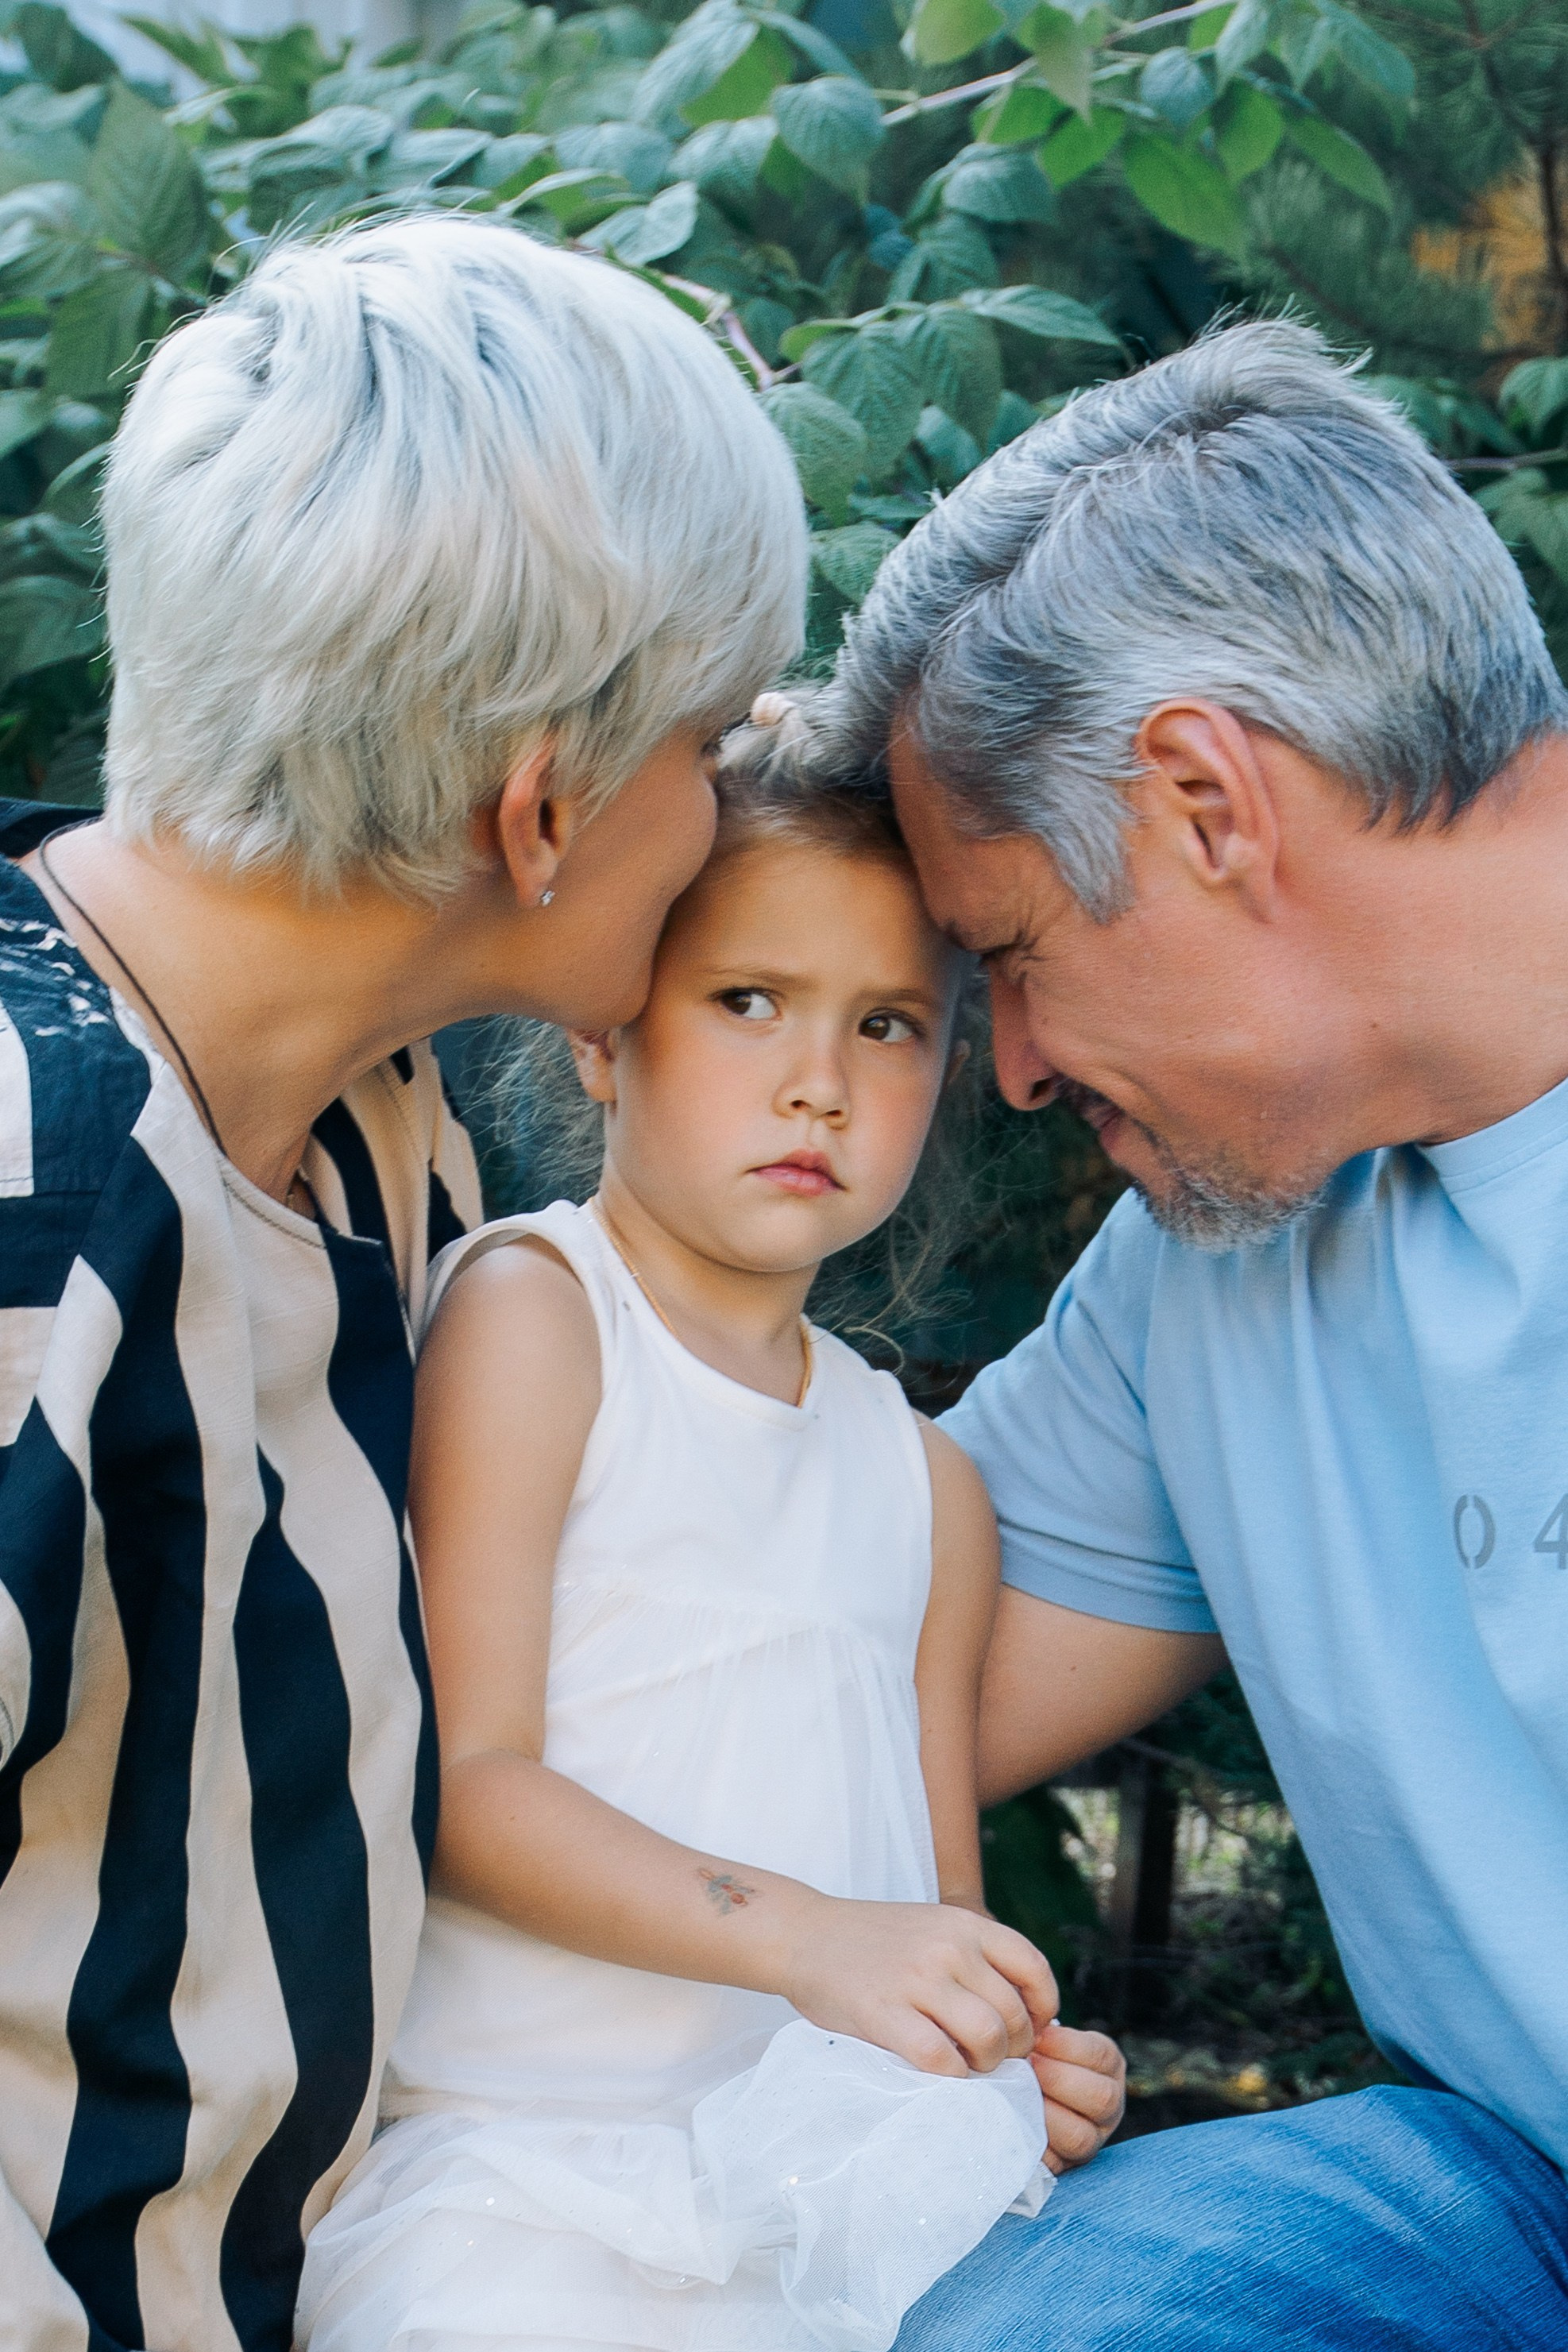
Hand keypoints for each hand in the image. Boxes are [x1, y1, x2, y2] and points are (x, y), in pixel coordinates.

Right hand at [780, 1895, 1058, 2077]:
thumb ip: (976, 1957)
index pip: (1035, 1969)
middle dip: (1015, 2048)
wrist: (805, 1934)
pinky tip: (940, 2072)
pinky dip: (951, 2076)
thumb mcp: (934, 1927)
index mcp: (965, 1925)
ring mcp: (917, 1979)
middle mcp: (948, 1948)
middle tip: (993, 2057)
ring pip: (988, 2038)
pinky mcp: (884, 2013)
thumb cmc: (874, 1941)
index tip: (1028, 2028)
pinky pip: (941, 2058)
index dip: (1042, 2008)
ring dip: (986, 2065)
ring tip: (969, 2065)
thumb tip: (1027, 2014)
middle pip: (1015, 2014)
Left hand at [1030, 2020, 1125, 2172]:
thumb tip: (1030, 2023)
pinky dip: (1034, 2145)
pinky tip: (1015, 2123)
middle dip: (1060, 2079)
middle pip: (1102, 2098)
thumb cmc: (1029, 2056)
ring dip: (1047, 2114)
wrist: (1014, 2095)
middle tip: (1029, 2066)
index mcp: (1108, 2068)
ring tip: (1021, 2094)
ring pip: (1081, 2137)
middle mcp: (1108, 2106)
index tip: (1037, 2038)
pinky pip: (1055, 2164)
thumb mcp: (1043, 2038)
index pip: (1102, 2056)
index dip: (1068, 2046)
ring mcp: (1090, 2141)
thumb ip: (1041, 2030)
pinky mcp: (1064, 2166)